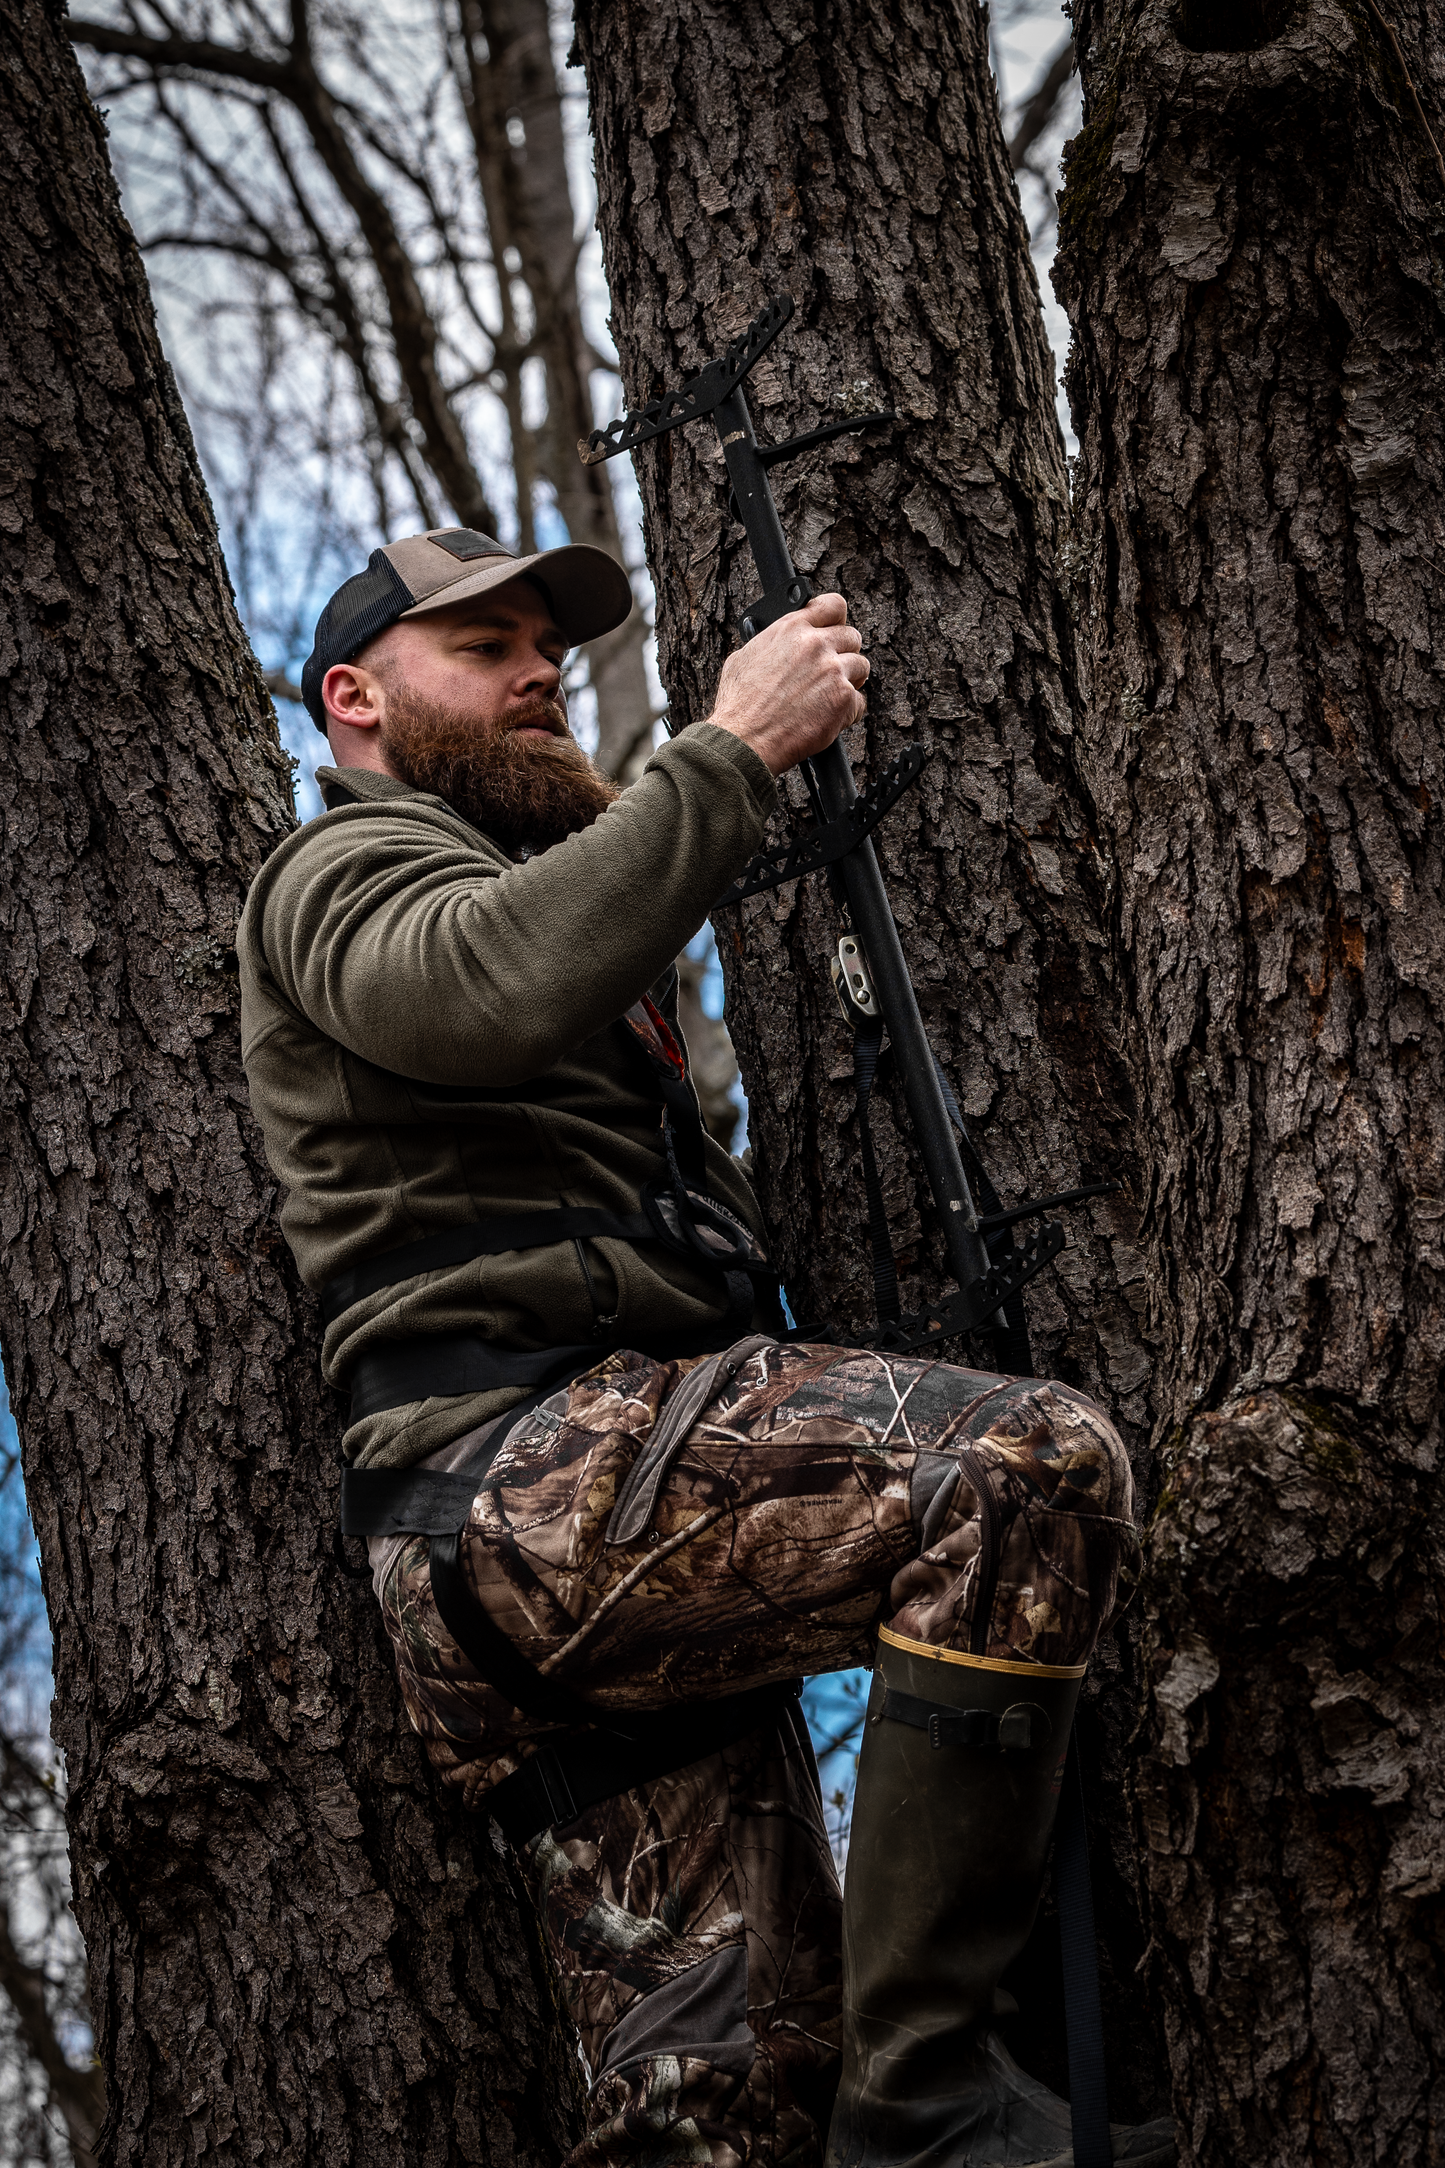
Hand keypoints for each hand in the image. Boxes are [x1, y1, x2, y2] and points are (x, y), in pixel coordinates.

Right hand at [705, 593, 867, 776]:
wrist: (744, 740)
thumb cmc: (739, 706)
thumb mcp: (744, 657)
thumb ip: (772, 643)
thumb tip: (777, 642)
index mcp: (791, 628)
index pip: (833, 605)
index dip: (836, 618)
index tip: (835, 628)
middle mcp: (815, 644)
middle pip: (852, 636)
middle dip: (843, 653)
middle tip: (832, 670)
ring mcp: (832, 671)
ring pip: (861, 666)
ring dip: (849, 681)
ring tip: (830, 696)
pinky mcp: (843, 699)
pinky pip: (859, 701)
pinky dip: (848, 712)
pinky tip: (829, 718)